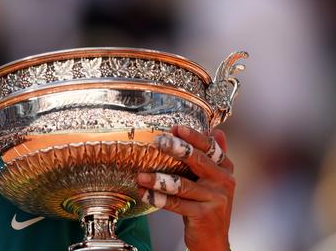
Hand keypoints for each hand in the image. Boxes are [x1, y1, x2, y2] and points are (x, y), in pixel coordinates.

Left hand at [137, 125, 233, 250]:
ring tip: (141, 175)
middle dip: (176, 149)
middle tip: (158, 142)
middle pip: (197, 160)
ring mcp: (215, 199)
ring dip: (158, 179)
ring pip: (182, 184)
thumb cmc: (208, 205)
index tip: (175, 128)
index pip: (210, 147)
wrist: (214, 240)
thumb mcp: (215, 180)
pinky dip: (157, 198)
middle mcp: (223, 182)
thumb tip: (217, 131)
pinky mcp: (204, 215)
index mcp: (225, 169)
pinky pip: (176, 204)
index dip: (193, 136)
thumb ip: (214, 157)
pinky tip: (144, 193)